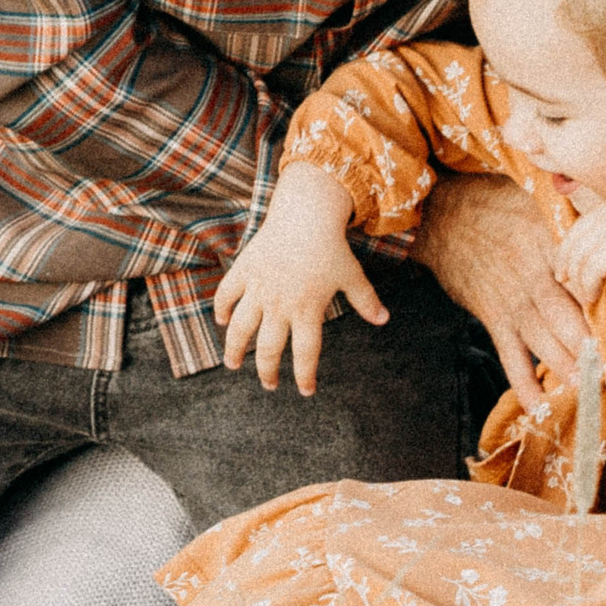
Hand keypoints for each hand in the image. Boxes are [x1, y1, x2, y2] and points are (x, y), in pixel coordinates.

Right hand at [215, 162, 386, 394]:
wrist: (306, 214)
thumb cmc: (331, 246)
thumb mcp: (352, 275)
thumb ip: (366, 300)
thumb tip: (384, 320)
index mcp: (308, 310)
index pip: (306, 353)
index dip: (305, 375)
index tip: (306, 391)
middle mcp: (280, 304)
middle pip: (269, 349)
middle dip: (268, 372)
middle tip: (269, 385)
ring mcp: (259, 289)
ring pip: (240, 329)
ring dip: (235, 350)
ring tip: (233, 365)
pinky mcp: (244, 271)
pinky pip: (226, 295)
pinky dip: (221, 309)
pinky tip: (222, 322)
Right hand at [410, 174, 590, 411]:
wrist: (437, 215)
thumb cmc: (490, 203)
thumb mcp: (533, 198)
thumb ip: (567, 217)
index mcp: (548, 246)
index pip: (584, 281)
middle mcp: (532, 279)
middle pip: (569, 319)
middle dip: (594, 348)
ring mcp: (511, 302)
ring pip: (545, 342)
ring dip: (568, 368)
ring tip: (592, 390)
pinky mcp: (493, 317)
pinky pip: (510, 356)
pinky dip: (524, 383)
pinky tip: (540, 405)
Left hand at [551, 197, 605, 305]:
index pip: (584, 224)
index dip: (570, 244)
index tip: (565, 261)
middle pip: (577, 238)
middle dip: (565, 260)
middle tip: (562, 278)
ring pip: (582, 256)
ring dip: (579, 279)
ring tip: (585, 296)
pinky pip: (593, 271)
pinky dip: (589, 286)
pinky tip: (592, 296)